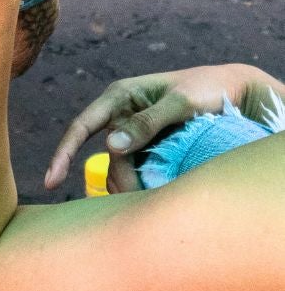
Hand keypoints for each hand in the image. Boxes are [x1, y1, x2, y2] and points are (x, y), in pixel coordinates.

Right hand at [46, 63, 284, 192]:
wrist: (239, 92)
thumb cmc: (208, 89)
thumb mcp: (181, 102)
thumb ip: (147, 122)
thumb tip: (111, 146)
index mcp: (120, 96)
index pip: (82, 126)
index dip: (63, 153)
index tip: (52, 181)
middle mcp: (122, 115)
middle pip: (108, 154)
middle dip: (118, 178)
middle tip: (138, 199)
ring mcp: (137, 133)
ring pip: (122, 166)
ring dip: (130, 184)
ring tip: (147, 202)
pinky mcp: (152, 147)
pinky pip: (139, 169)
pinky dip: (142, 183)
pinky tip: (151, 196)